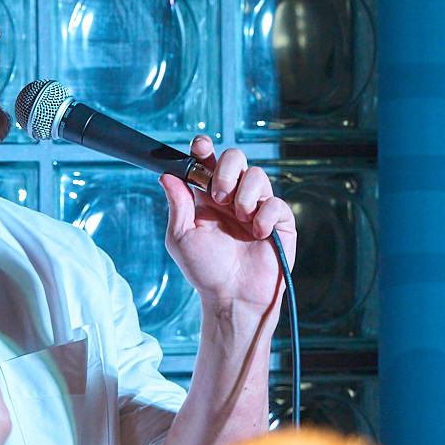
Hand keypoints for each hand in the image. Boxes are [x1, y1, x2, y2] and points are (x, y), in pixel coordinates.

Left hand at [160, 137, 296, 318]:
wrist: (232, 297)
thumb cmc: (205, 271)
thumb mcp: (181, 238)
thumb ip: (177, 205)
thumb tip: (166, 175)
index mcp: (208, 197)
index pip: (208, 161)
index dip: (204, 148)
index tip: (200, 146)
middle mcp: (233, 198)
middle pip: (236, 158)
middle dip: (227, 169)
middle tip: (218, 195)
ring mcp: (257, 208)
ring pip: (257, 175)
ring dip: (245, 194)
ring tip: (240, 217)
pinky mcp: (279, 222)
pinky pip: (276, 202)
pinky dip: (265, 215)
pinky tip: (257, 233)